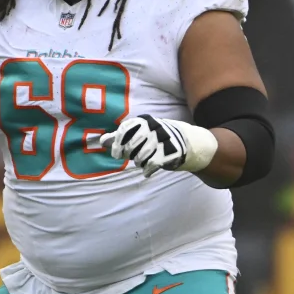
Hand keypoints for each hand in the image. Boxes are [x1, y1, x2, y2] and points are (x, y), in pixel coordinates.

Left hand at [98, 115, 215, 177]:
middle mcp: (154, 128)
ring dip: (139, 162)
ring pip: (141, 155)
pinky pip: (152, 164)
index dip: (118, 143)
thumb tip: (102, 141)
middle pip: (132, 144)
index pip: (125, 129)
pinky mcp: (171, 152)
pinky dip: (147, 170)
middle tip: (130, 158)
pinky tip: (147, 172)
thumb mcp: (140, 134)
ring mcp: (164, 139)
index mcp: (145, 121)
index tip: (116, 154)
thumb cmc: (158, 139)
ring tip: (141, 162)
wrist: (191, 143)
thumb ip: (121, 137)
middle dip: (128, 154)